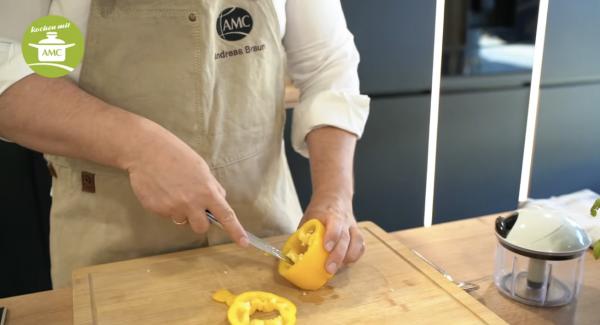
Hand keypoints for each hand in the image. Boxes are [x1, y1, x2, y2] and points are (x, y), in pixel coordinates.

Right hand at [125, 125, 248, 246]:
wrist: (146, 151)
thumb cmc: (176, 155)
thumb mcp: (201, 168)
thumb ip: (211, 187)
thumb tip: (219, 199)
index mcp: (206, 191)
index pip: (226, 215)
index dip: (236, 231)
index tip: (243, 243)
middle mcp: (191, 203)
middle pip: (202, 228)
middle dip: (200, 220)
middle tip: (193, 205)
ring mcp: (173, 208)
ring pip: (182, 220)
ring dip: (181, 211)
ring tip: (173, 189)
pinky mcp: (157, 210)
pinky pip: (166, 214)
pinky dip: (166, 205)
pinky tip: (162, 189)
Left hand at [300, 193, 364, 274]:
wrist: (335, 196)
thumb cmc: (320, 209)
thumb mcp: (309, 216)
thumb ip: (304, 233)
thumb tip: (294, 253)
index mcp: (331, 214)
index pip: (335, 224)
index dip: (332, 236)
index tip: (326, 248)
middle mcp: (344, 221)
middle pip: (345, 238)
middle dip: (338, 255)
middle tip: (330, 269)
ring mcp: (352, 227)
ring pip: (357, 243)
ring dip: (348, 258)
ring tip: (338, 269)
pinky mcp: (357, 233)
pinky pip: (360, 246)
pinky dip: (355, 256)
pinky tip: (346, 263)